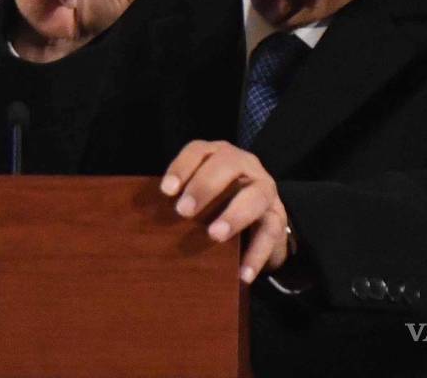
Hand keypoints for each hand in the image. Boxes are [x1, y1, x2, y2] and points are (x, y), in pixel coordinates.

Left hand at [161, 141, 291, 282]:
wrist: (261, 220)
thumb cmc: (218, 203)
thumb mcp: (201, 195)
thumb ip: (181, 198)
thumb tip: (149, 218)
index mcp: (218, 155)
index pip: (199, 151)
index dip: (182, 167)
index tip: (166, 190)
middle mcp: (244, 166)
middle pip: (227, 165)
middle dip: (205, 186)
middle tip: (183, 211)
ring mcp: (265, 189)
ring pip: (254, 196)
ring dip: (234, 215)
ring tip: (215, 235)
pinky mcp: (278, 217)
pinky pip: (270, 233)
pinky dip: (256, 254)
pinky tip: (242, 274)